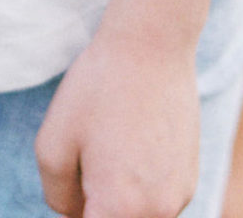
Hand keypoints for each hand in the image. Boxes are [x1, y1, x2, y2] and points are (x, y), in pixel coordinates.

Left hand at [35, 26, 200, 217]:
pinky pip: (156, 203)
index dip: (75, 213)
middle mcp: (157, 213)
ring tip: (110, 147)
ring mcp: (178, 197)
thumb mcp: (52, 143)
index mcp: (119, 208)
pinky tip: (131, 144)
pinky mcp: (190, 179)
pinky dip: (139, 188)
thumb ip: (56, 197)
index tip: (75, 186)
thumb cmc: (98, 88)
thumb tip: (73, 215)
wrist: (152, 43)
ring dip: (119, 201)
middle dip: (94, 207)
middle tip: (86, 164)